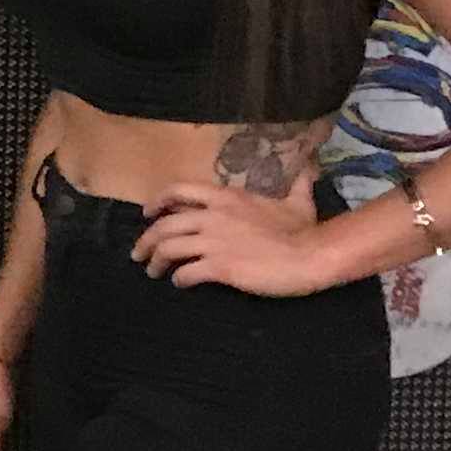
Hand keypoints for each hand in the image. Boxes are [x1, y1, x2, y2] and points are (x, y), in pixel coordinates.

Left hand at [132, 182, 340, 295]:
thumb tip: (309, 167)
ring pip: (169, 249)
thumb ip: (297, 183)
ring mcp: (214, 242)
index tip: (147, 213)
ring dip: (156, 261)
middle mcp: (213, 216)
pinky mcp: (220, 267)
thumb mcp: (298, 200)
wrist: (311, 256)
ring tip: (153, 271)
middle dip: (146, 240)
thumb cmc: (304, 230)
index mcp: (226, 198)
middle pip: (165, 225)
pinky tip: (180, 283)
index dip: (158, 201)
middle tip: (139, 253)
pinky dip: (178, 279)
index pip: (178, 190)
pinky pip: (187, 273)